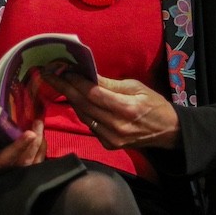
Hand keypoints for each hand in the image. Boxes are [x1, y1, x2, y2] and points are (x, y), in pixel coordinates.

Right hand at [0, 102, 45, 189]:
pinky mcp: (13, 175)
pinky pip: (29, 167)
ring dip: (33, 148)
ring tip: (40, 128)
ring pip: (22, 164)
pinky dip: (38, 154)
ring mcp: (2, 174)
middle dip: (17, 149)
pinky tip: (43, 137)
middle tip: (30, 134)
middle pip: (3, 160)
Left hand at [44, 72, 180, 149]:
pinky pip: (88, 124)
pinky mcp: (108, 144)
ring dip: (69, 98)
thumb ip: (110, 83)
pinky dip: (81, 110)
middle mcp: (115, 126)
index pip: (92, 93)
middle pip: (83, 105)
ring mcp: (111, 138)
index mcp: (125, 108)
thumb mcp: (136, 87)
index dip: (75, 81)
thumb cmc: (154, 104)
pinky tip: (75, 98)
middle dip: (64, 88)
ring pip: (83, 115)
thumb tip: (87, 73)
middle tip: (48, 74)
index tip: (61, 69)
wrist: (167, 132)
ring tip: (58, 83)